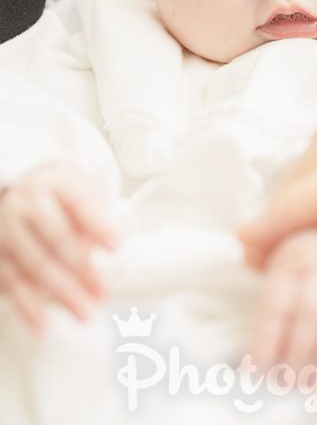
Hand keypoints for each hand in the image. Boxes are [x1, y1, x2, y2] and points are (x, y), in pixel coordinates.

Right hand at [0, 162, 116, 329]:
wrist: (18, 192)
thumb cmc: (58, 195)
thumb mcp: (79, 189)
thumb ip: (94, 214)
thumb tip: (104, 247)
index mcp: (53, 182)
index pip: (79, 203)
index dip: (98, 224)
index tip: (116, 246)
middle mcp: (25, 203)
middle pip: (56, 238)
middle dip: (82, 269)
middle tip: (104, 293)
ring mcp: (6, 229)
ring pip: (34, 264)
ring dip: (61, 292)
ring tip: (85, 314)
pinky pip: (10, 282)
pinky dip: (27, 306)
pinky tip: (42, 325)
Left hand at [251, 226, 316, 369]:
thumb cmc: (310, 251)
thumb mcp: (280, 247)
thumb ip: (259, 256)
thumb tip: (246, 254)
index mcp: (294, 254)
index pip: (277, 302)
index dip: (267, 340)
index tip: (260, 371)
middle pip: (312, 312)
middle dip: (300, 354)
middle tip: (293, 384)